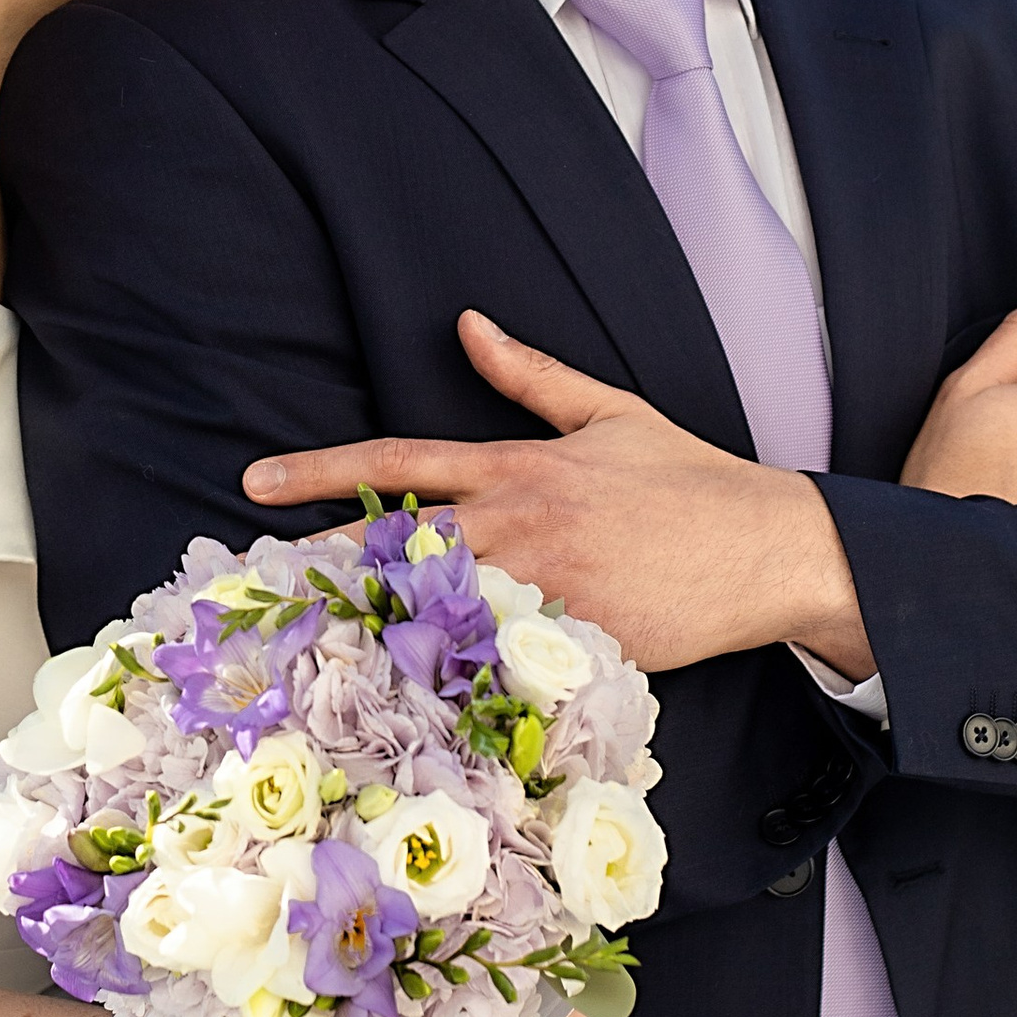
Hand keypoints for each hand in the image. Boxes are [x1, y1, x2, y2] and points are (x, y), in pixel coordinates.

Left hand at [243, 309, 874, 678]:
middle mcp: (517, 526)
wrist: (764, 548)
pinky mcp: (569, 644)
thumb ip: (529, 374)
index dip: (319, 471)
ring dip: (362, 625)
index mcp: (518, 467)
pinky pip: (489, 665)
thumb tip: (468, 324)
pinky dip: (439, 678)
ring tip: (292, 640)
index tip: (255, 481)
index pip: (398, 462)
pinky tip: (386, 692)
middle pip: (392, 546)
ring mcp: (540, 590)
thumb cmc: (687, 480)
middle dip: (317, 563)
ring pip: (429, 610)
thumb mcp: (609, 410)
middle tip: (252, 582)